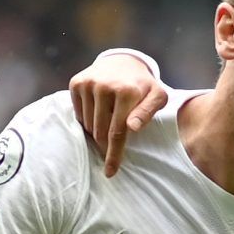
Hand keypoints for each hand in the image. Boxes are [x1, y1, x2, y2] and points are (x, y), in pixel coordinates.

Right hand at [71, 53, 169, 177]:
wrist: (123, 61)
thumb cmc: (143, 86)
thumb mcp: (157, 97)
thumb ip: (148, 112)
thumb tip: (132, 128)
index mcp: (126, 92)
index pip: (117, 132)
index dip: (113, 155)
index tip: (110, 172)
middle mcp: (104, 86)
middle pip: (100, 132)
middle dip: (105, 145)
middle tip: (112, 146)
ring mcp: (88, 83)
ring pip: (88, 125)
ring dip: (97, 131)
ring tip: (108, 122)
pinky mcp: (76, 83)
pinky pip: (79, 115)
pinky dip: (87, 120)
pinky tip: (98, 112)